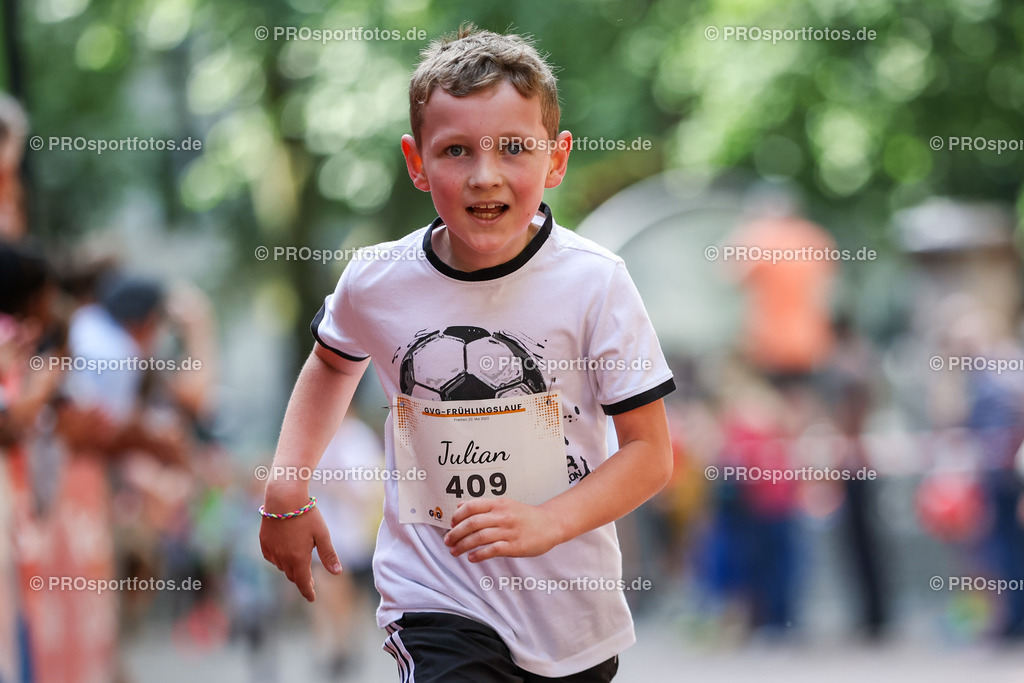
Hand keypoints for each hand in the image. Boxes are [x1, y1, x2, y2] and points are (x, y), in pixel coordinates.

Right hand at [259, 491, 341, 600]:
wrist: (283, 498)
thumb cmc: (306, 515)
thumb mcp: (322, 534)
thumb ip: (329, 555)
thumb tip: (337, 573)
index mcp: (298, 559)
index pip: (303, 583)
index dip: (308, 592)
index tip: (312, 598)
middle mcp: (283, 558)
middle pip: (293, 576)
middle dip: (301, 579)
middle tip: (310, 581)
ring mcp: (272, 551)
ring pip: (282, 567)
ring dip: (291, 568)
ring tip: (299, 563)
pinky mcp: (264, 542)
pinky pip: (272, 557)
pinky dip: (279, 559)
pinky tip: (285, 553)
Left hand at [444, 498, 563, 562]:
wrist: (550, 524)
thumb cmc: (525, 516)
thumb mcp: (504, 505)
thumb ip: (482, 506)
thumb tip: (459, 506)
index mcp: (498, 504)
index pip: (471, 506)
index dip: (457, 516)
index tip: (451, 524)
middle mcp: (502, 515)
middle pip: (472, 523)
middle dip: (455, 533)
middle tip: (447, 541)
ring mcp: (508, 531)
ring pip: (479, 537)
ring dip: (463, 545)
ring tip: (455, 551)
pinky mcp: (514, 546)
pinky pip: (492, 550)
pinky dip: (479, 554)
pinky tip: (471, 558)